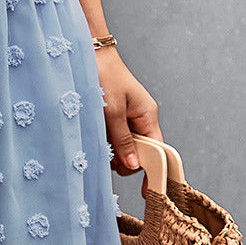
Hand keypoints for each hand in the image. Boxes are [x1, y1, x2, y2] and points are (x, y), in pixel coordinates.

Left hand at [94, 46, 162, 185]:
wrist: (88, 52)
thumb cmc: (103, 75)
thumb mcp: (111, 110)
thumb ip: (122, 139)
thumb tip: (133, 166)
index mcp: (148, 116)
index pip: (157, 151)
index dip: (154, 171)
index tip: (149, 192)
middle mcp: (141, 118)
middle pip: (140, 151)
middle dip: (125, 159)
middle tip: (108, 157)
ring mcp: (128, 117)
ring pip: (125, 145)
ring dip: (112, 148)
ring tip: (98, 139)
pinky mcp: (114, 115)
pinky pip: (114, 135)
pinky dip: (105, 139)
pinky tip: (95, 133)